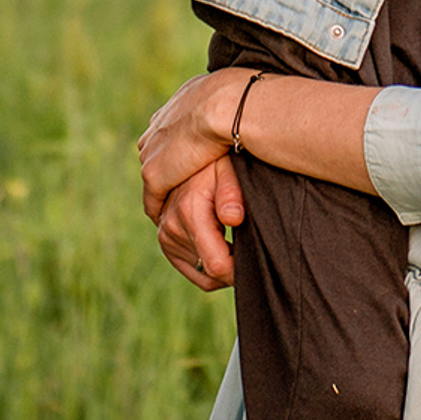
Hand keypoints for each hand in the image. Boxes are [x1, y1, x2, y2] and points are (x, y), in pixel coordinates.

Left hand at [139, 69, 244, 215]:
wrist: (229, 105)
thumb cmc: (242, 98)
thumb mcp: (232, 93)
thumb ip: (226, 101)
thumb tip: (241, 98)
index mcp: (177, 104)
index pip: (170, 131)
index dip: (180, 147)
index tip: (191, 160)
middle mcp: (158, 125)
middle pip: (156, 152)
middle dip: (168, 168)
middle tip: (183, 187)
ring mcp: (153, 150)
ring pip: (154, 176)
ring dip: (166, 191)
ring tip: (179, 210)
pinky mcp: (155, 174)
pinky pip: (153, 201)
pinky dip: (161, 211)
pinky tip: (172, 223)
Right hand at [155, 157, 243, 290]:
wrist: (190, 146)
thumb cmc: (217, 157)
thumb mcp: (228, 167)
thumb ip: (232, 192)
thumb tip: (234, 218)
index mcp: (190, 212)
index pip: (217, 265)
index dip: (238, 272)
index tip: (256, 263)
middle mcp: (172, 226)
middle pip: (210, 273)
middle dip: (233, 268)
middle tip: (251, 249)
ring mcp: (165, 234)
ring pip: (201, 273)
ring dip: (221, 265)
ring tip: (238, 244)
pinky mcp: (164, 238)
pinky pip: (190, 268)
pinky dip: (208, 264)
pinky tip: (225, 247)